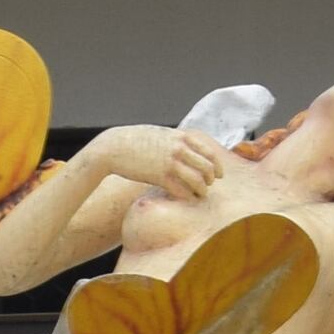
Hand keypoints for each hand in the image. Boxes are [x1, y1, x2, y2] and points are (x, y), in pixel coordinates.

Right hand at [83, 123, 227, 198]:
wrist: (114, 147)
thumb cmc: (135, 141)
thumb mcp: (160, 133)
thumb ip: (176, 140)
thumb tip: (187, 146)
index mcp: (181, 137)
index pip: (209, 152)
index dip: (217, 165)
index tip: (218, 174)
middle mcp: (179, 149)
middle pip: (208, 167)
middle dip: (211, 179)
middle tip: (208, 186)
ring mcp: (170, 163)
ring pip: (198, 180)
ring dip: (202, 190)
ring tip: (199, 195)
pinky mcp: (160, 177)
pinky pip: (182, 191)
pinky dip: (188, 197)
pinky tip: (186, 199)